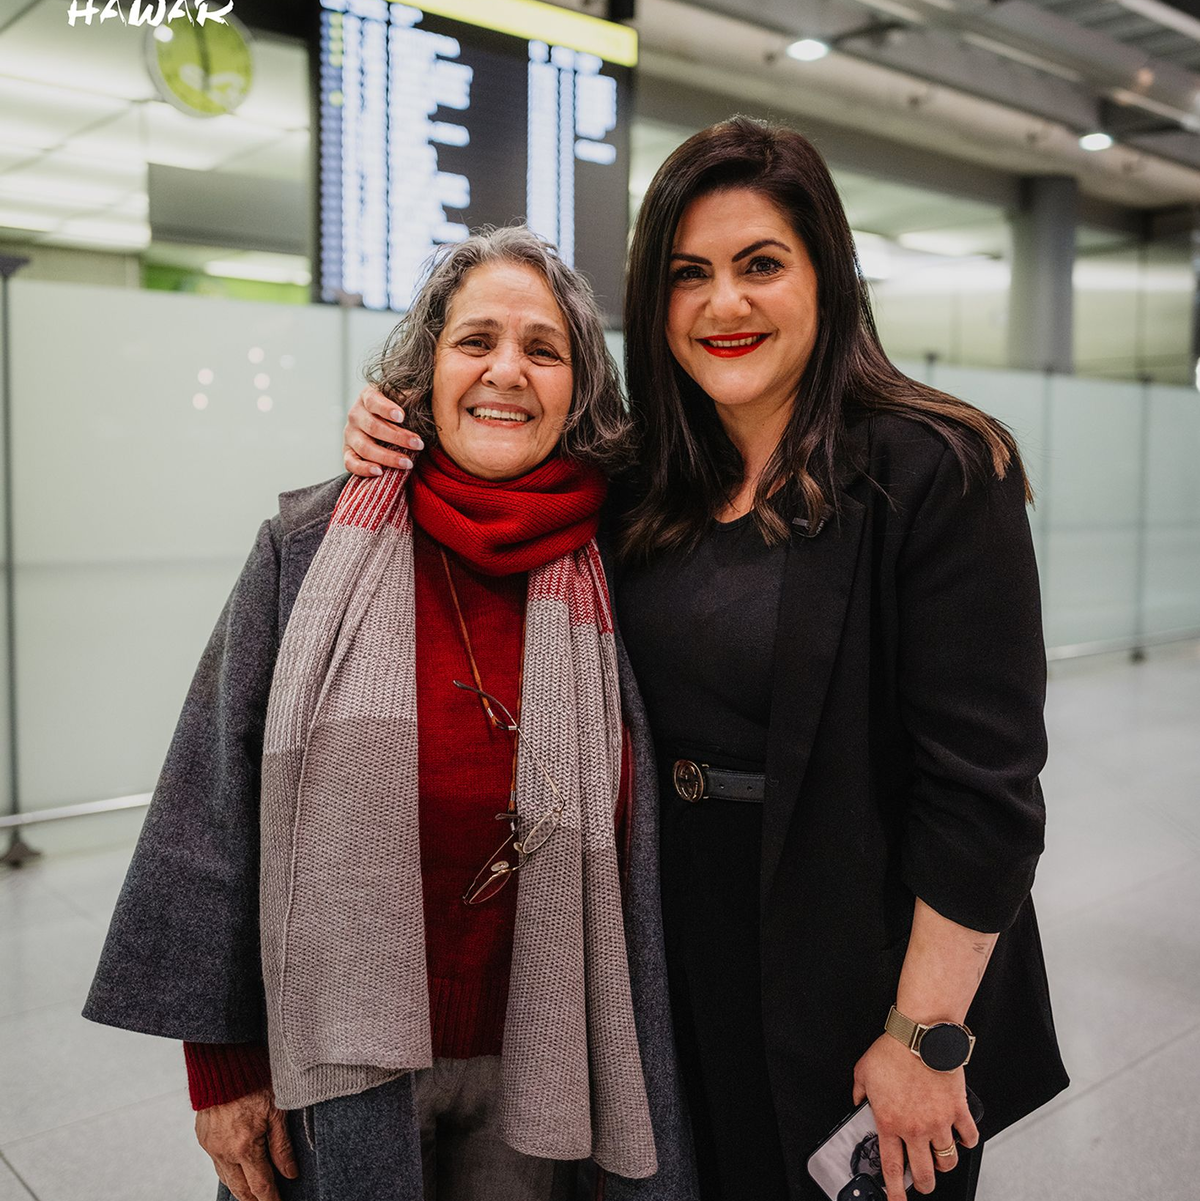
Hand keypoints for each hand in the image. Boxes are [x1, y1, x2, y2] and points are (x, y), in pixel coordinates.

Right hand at [195, 1087, 298, 1200]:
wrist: (223, 1063)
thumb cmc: (254, 1080)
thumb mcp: (277, 1111)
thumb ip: (283, 1146)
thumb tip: (291, 1173)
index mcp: (244, 1147)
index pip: (260, 1185)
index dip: (271, 1199)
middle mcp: (224, 1151)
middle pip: (240, 1188)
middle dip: (254, 1199)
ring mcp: (210, 1145)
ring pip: (226, 1178)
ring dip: (240, 1188)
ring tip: (253, 1193)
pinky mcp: (203, 1137)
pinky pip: (216, 1163)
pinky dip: (228, 1171)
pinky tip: (237, 1170)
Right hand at [343, 386, 424, 475]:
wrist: (380, 422)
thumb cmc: (397, 410)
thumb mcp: (401, 398)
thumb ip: (409, 398)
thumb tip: (421, 399)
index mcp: (367, 397)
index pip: (373, 400)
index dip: (386, 409)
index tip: (402, 416)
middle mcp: (355, 415)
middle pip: (373, 427)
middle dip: (398, 437)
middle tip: (418, 444)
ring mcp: (350, 435)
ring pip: (365, 447)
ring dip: (387, 457)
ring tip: (408, 463)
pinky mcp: (348, 452)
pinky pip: (351, 463)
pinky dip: (364, 469)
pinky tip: (379, 472)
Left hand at [852, 1035, 978, 1199]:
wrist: (919, 1036)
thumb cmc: (892, 1052)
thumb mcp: (863, 1072)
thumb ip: (859, 1092)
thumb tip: (857, 1101)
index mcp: (890, 1123)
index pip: (891, 1167)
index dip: (895, 1190)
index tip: (897, 1200)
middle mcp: (916, 1129)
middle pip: (924, 1174)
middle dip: (924, 1185)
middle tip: (923, 1183)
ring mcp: (939, 1122)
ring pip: (947, 1160)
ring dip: (944, 1165)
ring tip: (940, 1160)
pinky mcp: (958, 1110)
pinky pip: (969, 1137)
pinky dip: (967, 1141)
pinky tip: (962, 1138)